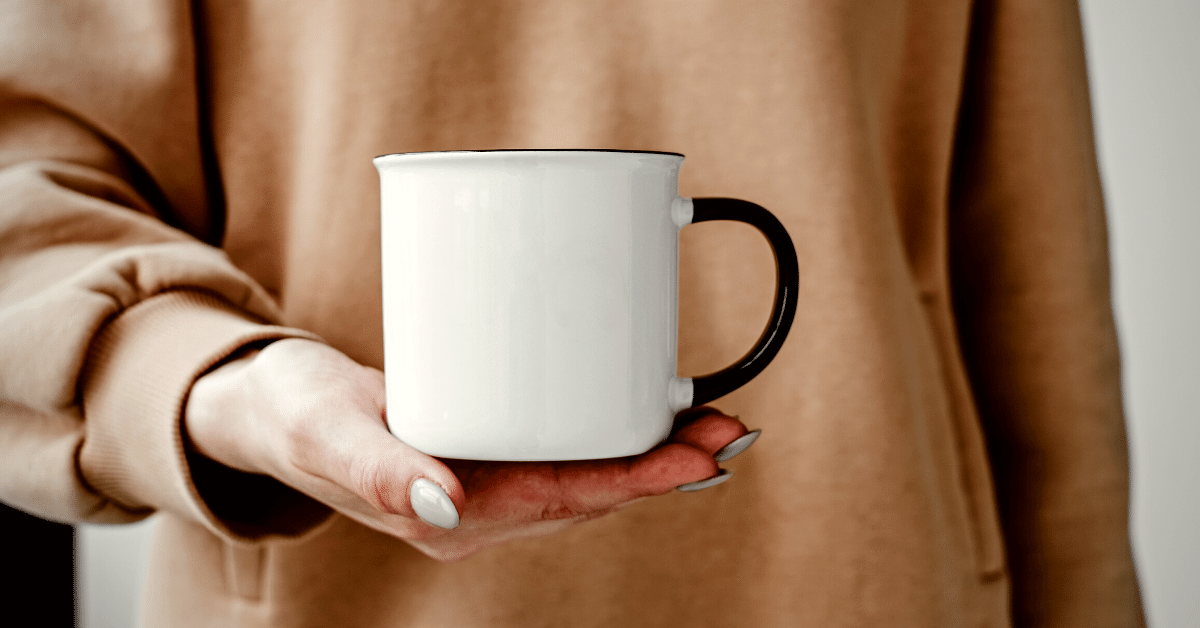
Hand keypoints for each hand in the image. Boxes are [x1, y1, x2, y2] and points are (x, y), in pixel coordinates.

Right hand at [184, 339, 754, 560]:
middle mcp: (476, 513)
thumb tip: (445, 506)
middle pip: (589, 494)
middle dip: (664, 468)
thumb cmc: (292, 417)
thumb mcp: (329, 434)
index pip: (563, 501)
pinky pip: (559, 455)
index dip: (636, 480)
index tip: (697, 456)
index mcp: (449, 520)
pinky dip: (608, 438)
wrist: (266, 408)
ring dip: (649, 456)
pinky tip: (639, 415)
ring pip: (584, 479)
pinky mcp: (480, 457)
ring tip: (708, 424)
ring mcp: (481, 488)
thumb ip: (383, 471)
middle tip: (728, 429)